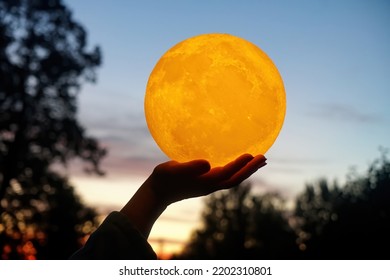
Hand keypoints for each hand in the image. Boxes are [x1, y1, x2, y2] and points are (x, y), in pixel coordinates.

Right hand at [148, 154, 266, 205]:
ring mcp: (209, 185)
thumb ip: (189, 167)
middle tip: (264, 157)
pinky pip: (226, 176)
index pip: (227, 174)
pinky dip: (236, 169)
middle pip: (236, 179)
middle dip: (250, 169)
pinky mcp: (206, 183)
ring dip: (246, 170)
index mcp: (205, 182)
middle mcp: (210, 185)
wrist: (157, 193)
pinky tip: (236, 162)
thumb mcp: (173, 170)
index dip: (240, 165)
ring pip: (232, 179)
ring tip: (258, 160)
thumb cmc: (163, 179)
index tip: (252, 154)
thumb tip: (208, 164)